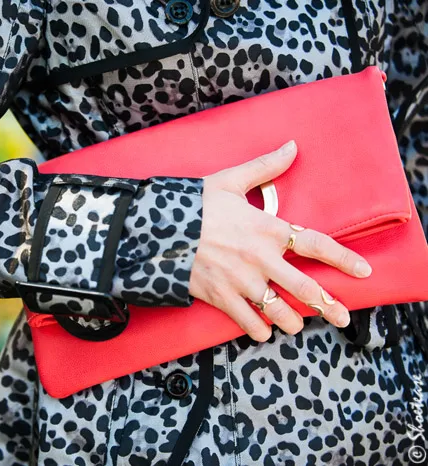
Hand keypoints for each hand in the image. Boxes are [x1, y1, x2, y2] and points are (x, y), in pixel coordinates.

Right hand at [189, 140, 371, 341]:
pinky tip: (263, 330)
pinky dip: (259, 330)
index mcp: (267, 229)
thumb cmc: (193, 204)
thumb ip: (265, 167)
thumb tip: (292, 146)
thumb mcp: (229, 180)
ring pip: (280, 311)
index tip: (364, 272)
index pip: (316, 245)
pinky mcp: (221, 297)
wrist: (155, 229)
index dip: (344, 259)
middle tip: (343, 317)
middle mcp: (261, 259)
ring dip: (293, 322)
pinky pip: (249, 323)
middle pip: (306, 288)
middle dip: (329, 306)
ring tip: (297, 325)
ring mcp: (242, 281)